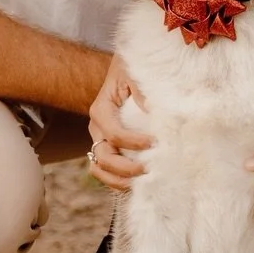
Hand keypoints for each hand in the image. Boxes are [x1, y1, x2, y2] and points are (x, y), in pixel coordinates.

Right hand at [87, 53, 151, 190]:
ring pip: (100, 168)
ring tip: (142, 183)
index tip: (155, 143)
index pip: (114, 134)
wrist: (127, 69)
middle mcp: (97, 128)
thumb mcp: (136, 74)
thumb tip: (152, 114)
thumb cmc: (132, 70)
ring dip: (119, 180)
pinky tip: (139, 183)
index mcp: (101, 110)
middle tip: (149, 170)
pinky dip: (119, 180)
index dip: (134, 143)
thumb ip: (142, 92)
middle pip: (103, 157)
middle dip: (126, 169)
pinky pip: (107, 169)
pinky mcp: (109, 146)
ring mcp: (101, 139)